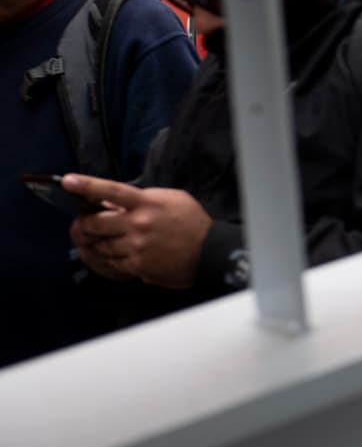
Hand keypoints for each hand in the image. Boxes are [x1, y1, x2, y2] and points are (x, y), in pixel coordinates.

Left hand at [65, 174, 211, 289]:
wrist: (209, 251)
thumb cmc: (191, 221)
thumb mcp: (172, 199)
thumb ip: (144, 199)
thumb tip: (115, 203)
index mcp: (148, 203)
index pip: (112, 191)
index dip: (88, 185)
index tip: (67, 180)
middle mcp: (138, 224)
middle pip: (95, 223)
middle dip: (83, 224)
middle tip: (80, 224)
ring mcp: (136, 247)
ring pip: (100, 246)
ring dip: (93, 244)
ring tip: (92, 241)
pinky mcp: (137, 266)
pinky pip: (110, 265)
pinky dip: (102, 261)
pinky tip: (102, 257)